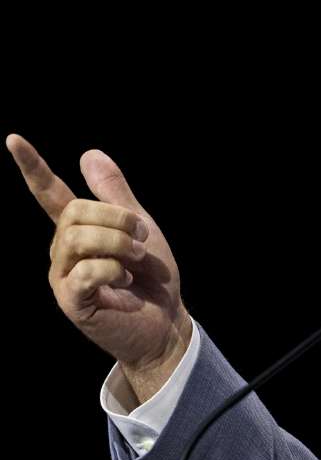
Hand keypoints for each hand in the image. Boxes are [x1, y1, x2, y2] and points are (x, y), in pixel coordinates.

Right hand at [6, 133, 191, 402]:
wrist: (166, 320)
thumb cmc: (151, 277)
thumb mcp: (140, 228)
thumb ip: (115, 195)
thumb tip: (88, 153)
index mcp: (79, 230)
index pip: (49, 193)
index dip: (32, 167)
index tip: (12, 139)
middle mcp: (63, 251)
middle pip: (74, 213)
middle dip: (117, 220)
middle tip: (141, 241)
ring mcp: (63, 277)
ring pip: (78, 239)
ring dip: (119, 245)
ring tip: (137, 263)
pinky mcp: (71, 302)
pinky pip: (86, 272)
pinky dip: (114, 272)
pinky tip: (126, 285)